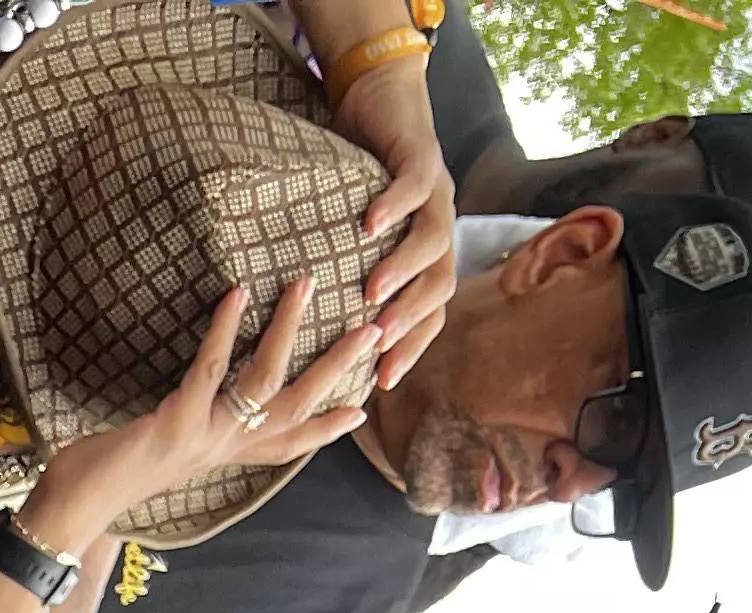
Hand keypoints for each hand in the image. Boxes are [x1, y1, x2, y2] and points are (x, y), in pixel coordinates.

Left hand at [32, 277, 378, 552]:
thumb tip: (184, 404)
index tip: (363, 408)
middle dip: (337, 367)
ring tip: (305, 283)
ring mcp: (204, 437)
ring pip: (266, 382)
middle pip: (298, 407)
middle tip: (373, 328)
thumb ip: (182, 428)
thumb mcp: (157, 450)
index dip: (326, 428)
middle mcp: (223, 448)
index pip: (287, 442)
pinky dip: (225, 329)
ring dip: (288, 330)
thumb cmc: (104, 476)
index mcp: (223, 454)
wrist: (70, 512)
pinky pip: (210, 369)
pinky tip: (236, 294)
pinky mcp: (177, 424)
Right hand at [332, 63, 456, 384]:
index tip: (380, 380)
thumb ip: (349, 269)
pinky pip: (415, 185)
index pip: (432, 312)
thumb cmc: (360, 168)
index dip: (411, 347)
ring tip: (371, 293)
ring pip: (435, 239)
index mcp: (428, 252)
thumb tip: (310, 319)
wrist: (382, 93)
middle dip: (410, 317)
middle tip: (376, 346)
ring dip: (405, 269)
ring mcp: (436, 190)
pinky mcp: (422, 154)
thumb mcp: (354, 230)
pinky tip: (370, 225)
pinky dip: (394, 206)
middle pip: (440, 283)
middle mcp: (439, 224)